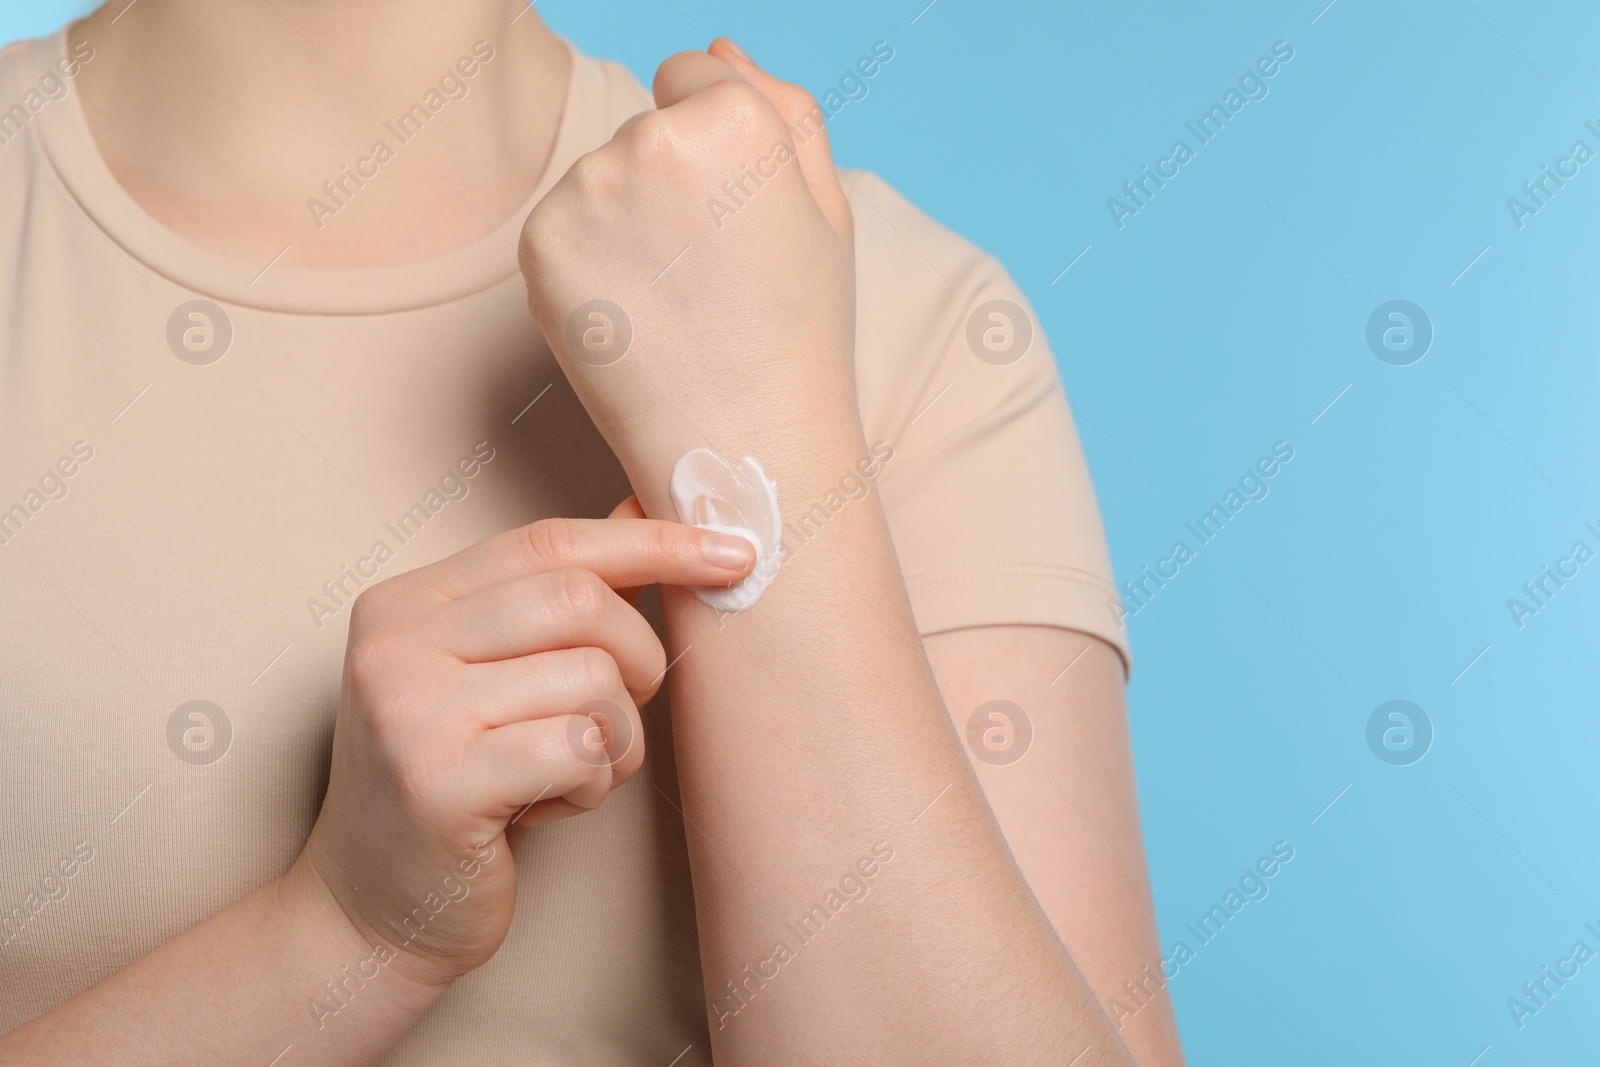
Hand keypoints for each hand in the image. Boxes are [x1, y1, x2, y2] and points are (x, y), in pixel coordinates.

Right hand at [289, 502, 755, 987]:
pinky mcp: (439, 784)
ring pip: (594, 680)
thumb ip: (553, 596)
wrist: (370, 914)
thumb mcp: (489, 676)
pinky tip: (550, 807)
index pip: (551, 543)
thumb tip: (645, 510)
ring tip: (572, 774)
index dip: (653, 544)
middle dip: (638, 661)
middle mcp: (395, 643)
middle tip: (617, 717)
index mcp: (407, 601)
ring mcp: (410, 711)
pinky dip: (594, 785)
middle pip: (583, 602)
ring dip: (617, 740)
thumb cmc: (454, 788)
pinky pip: (581, 749)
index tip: (734, 554)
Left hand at [517, 39, 860, 513]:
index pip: (692, 76)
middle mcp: (651, 139)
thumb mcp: (826, 211)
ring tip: (673, 303)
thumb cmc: (798, 334)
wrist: (744, 448)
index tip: (731, 220)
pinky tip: (633, 316)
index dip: (717, 152)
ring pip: (600, 178)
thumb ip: (784, 108)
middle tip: (710, 277)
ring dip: (625, 224)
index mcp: (733, 117)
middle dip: (669, 185)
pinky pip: (563, 226)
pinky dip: (587, 263)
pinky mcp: (540, 244)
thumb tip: (719, 48)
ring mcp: (587, 191)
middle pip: (643, 129)